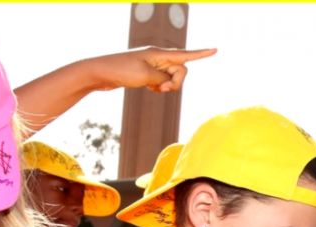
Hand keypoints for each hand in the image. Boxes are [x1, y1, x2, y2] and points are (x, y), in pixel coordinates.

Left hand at [88, 46, 216, 92]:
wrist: (100, 72)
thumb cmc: (121, 70)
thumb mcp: (146, 76)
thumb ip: (164, 78)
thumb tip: (170, 81)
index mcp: (159, 53)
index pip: (186, 54)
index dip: (201, 54)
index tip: (215, 50)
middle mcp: (158, 57)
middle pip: (180, 71)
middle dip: (175, 83)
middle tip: (161, 88)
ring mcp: (153, 65)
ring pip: (171, 79)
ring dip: (166, 87)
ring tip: (152, 88)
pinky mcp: (147, 73)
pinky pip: (161, 83)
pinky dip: (158, 88)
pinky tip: (148, 88)